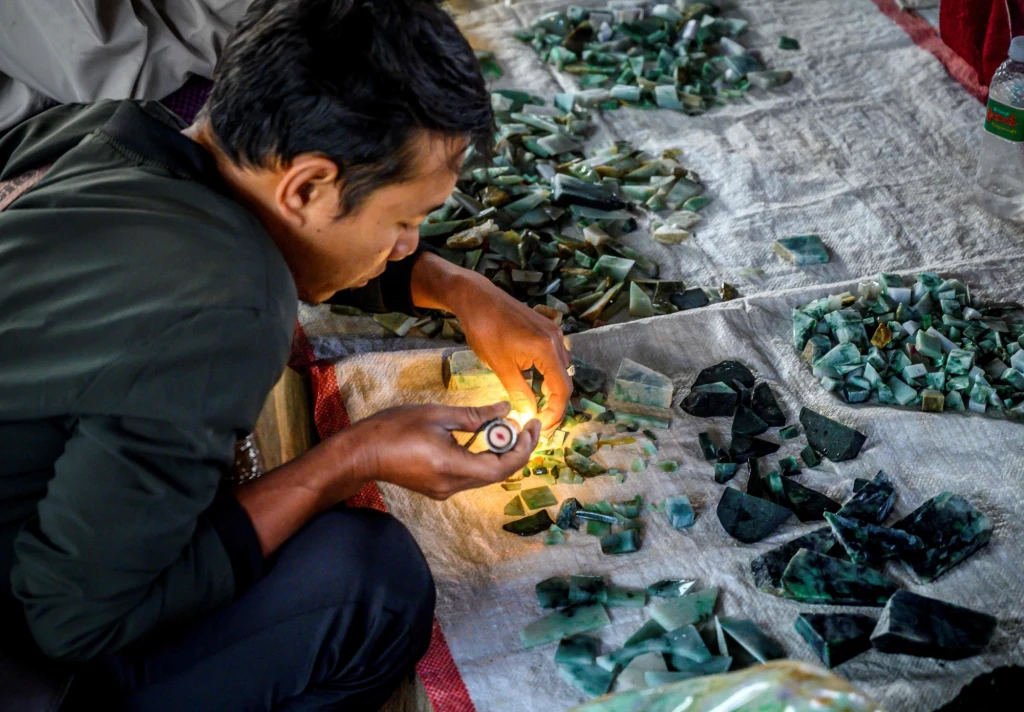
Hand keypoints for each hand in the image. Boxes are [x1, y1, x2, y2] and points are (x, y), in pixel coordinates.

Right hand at [345, 401, 539, 499]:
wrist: (362, 453)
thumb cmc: (394, 429)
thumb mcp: (437, 415)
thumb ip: (474, 415)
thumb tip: (505, 410)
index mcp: (452, 467)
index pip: (502, 466)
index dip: (523, 447)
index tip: (530, 425)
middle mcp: (452, 485)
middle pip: (497, 472)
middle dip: (514, 447)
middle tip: (520, 422)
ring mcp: (445, 490)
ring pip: (485, 475)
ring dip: (497, 452)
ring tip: (500, 426)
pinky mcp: (439, 488)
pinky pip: (470, 475)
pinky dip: (481, 456)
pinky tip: (479, 436)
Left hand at [410, 253, 572, 435]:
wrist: (477, 298)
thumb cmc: (485, 330)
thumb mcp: (501, 367)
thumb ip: (519, 392)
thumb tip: (530, 414)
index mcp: (547, 350)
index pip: (562, 389)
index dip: (555, 412)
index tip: (543, 426)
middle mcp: (556, 339)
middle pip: (565, 379)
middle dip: (555, 403)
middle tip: (539, 420)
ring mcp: (552, 332)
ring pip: (560, 368)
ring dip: (552, 389)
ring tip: (536, 405)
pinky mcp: (545, 328)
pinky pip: (554, 356)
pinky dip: (547, 373)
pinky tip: (534, 383)